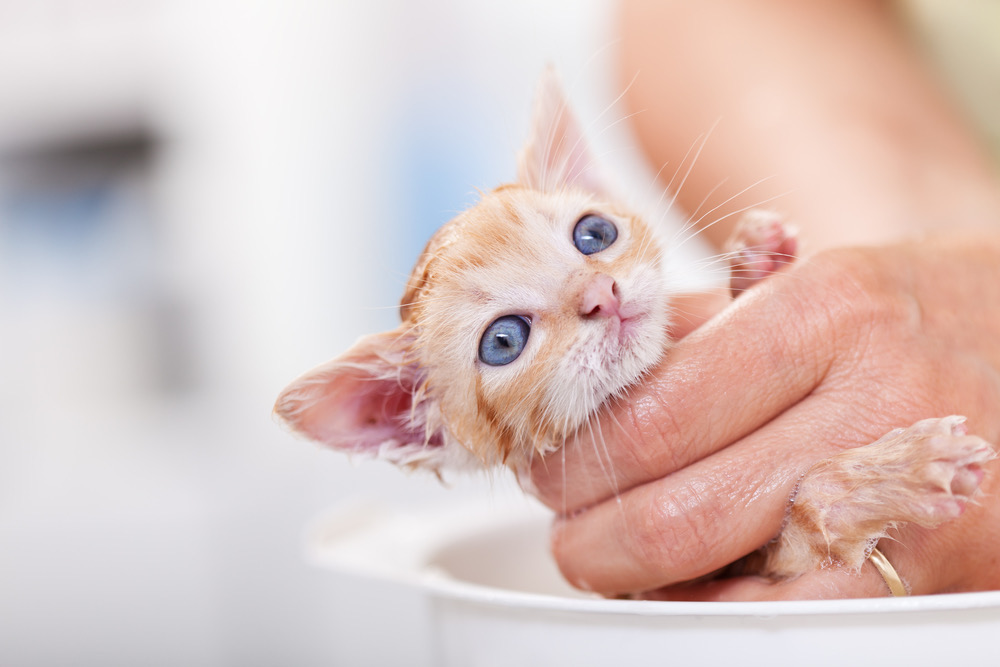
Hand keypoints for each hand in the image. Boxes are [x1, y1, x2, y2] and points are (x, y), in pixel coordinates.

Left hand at [527, 233, 999, 599]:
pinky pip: (799, 622)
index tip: (542, 464)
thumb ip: (687, 334)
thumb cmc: (906, 310)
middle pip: (680, 517)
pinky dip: (721, 611)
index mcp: (828, 314)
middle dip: (589, 536)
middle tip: (565, 523)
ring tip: (615, 557)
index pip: (654, 417)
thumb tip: (578, 393)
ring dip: (646, 587)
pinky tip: (694, 582)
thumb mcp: (802, 282)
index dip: (572, 458)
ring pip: (735, 594)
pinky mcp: (940, 574)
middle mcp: (878, 409)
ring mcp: (916, 505)